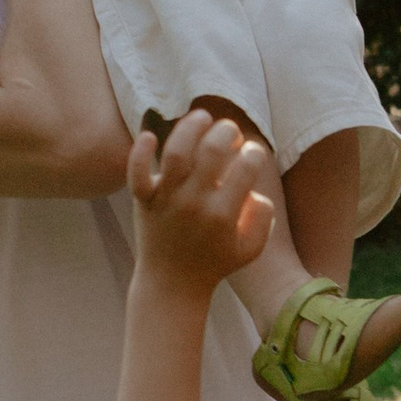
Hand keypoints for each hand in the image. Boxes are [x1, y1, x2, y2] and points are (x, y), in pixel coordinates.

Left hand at [127, 107, 272, 289]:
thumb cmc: (215, 263)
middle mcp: (194, 204)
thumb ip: (263, 217)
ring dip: (191, 127)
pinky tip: (149, 135)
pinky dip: (139, 152)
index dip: (254, 153)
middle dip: (227, 131)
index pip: (246, 168)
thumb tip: (255, 189)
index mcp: (223, 215)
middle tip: (231, 133)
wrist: (172, 284)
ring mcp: (166, 200)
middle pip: (212, 151)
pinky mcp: (144, 201)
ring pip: (176, 152)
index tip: (253, 153)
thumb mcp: (251, 248)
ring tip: (203, 116)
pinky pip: (136, 173)